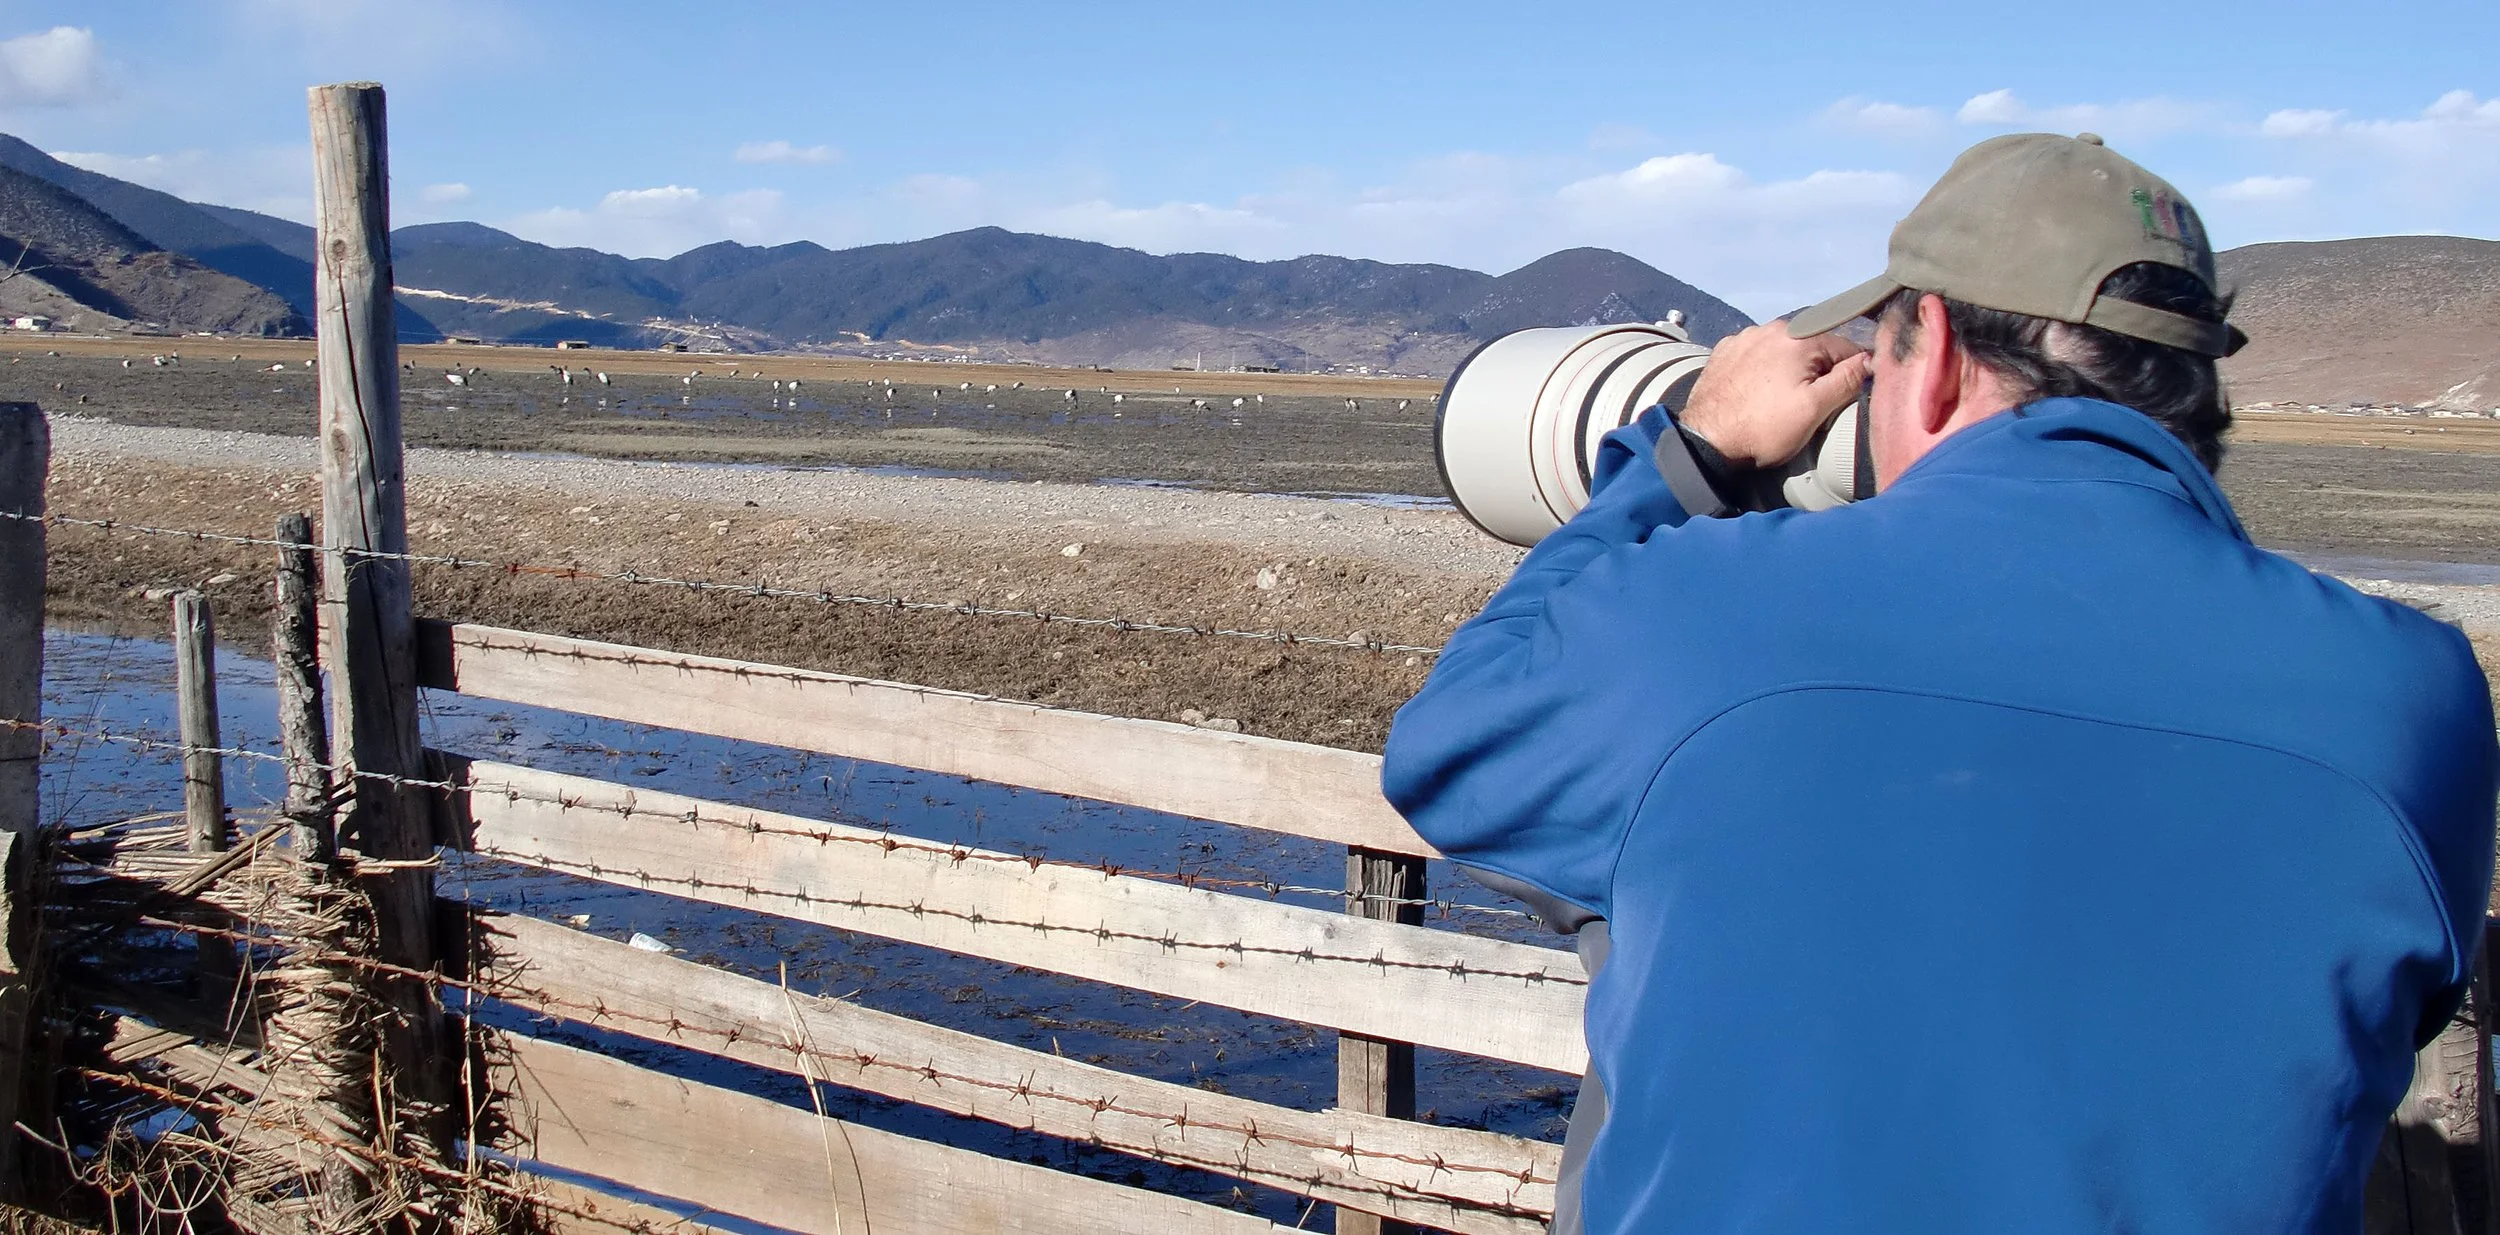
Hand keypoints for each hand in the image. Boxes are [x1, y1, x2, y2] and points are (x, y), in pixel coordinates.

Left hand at [1678, 322, 1871, 467]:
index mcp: (1797, 337)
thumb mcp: (1814, 409)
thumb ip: (1846, 380)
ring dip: (1790, 368)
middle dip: (1818, 370)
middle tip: (1809, 403)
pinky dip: (1764, 368)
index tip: (1844, 396)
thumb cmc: (1763, 429)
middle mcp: (1769, 328)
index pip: (1843, 347)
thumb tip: (1869, 359)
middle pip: (1812, 346)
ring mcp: (1743, 338)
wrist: (1706, 442)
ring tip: (1781, 399)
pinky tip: (1758, 392)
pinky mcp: (1724, 351)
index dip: (1850, 372)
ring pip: (1784, 349)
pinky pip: (1757, 354)